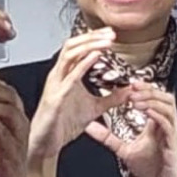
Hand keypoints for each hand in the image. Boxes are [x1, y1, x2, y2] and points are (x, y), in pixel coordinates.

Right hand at [28, 29, 129, 160]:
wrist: (48, 143)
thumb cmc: (64, 124)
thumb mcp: (95, 108)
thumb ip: (112, 98)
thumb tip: (129, 90)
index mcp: (67, 76)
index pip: (78, 49)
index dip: (93, 39)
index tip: (110, 34)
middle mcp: (60, 76)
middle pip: (72, 46)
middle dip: (91, 37)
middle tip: (111, 33)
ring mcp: (56, 85)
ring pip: (69, 55)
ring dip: (89, 45)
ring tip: (106, 41)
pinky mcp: (56, 97)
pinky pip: (69, 76)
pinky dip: (83, 64)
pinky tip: (96, 56)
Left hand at [85, 81, 176, 176]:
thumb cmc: (153, 171)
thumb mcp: (125, 150)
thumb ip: (109, 137)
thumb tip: (91, 127)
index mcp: (157, 125)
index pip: (155, 100)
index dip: (145, 90)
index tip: (130, 85)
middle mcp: (166, 126)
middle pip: (165, 98)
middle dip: (149, 90)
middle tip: (133, 87)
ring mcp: (171, 134)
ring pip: (169, 108)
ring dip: (152, 101)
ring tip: (136, 99)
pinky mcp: (174, 143)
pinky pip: (169, 125)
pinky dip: (158, 116)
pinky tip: (147, 111)